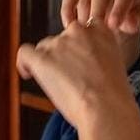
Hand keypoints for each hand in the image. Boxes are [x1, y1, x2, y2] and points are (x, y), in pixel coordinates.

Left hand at [16, 10, 135, 133]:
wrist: (107, 109)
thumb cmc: (114, 98)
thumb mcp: (115, 66)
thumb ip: (98, 57)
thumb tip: (81, 64)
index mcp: (101, 31)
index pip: (82, 30)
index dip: (77, 46)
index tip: (78, 61)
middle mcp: (79, 31)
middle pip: (61, 39)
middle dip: (62, 57)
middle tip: (69, 79)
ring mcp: (60, 43)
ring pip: (44, 48)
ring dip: (48, 64)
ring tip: (58, 86)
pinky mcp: (42, 57)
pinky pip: (24, 53)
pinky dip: (23, 64)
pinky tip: (28, 74)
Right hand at [62, 0, 139, 70]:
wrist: (117, 31)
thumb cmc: (130, 23)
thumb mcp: (137, 25)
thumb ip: (136, 22)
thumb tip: (131, 23)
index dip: (119, 9)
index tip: (114, 25)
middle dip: (98, 11)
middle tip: (96, 29)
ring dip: (85, 15)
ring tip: (87, 33)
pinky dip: (69, 13)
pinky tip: (70, 26)